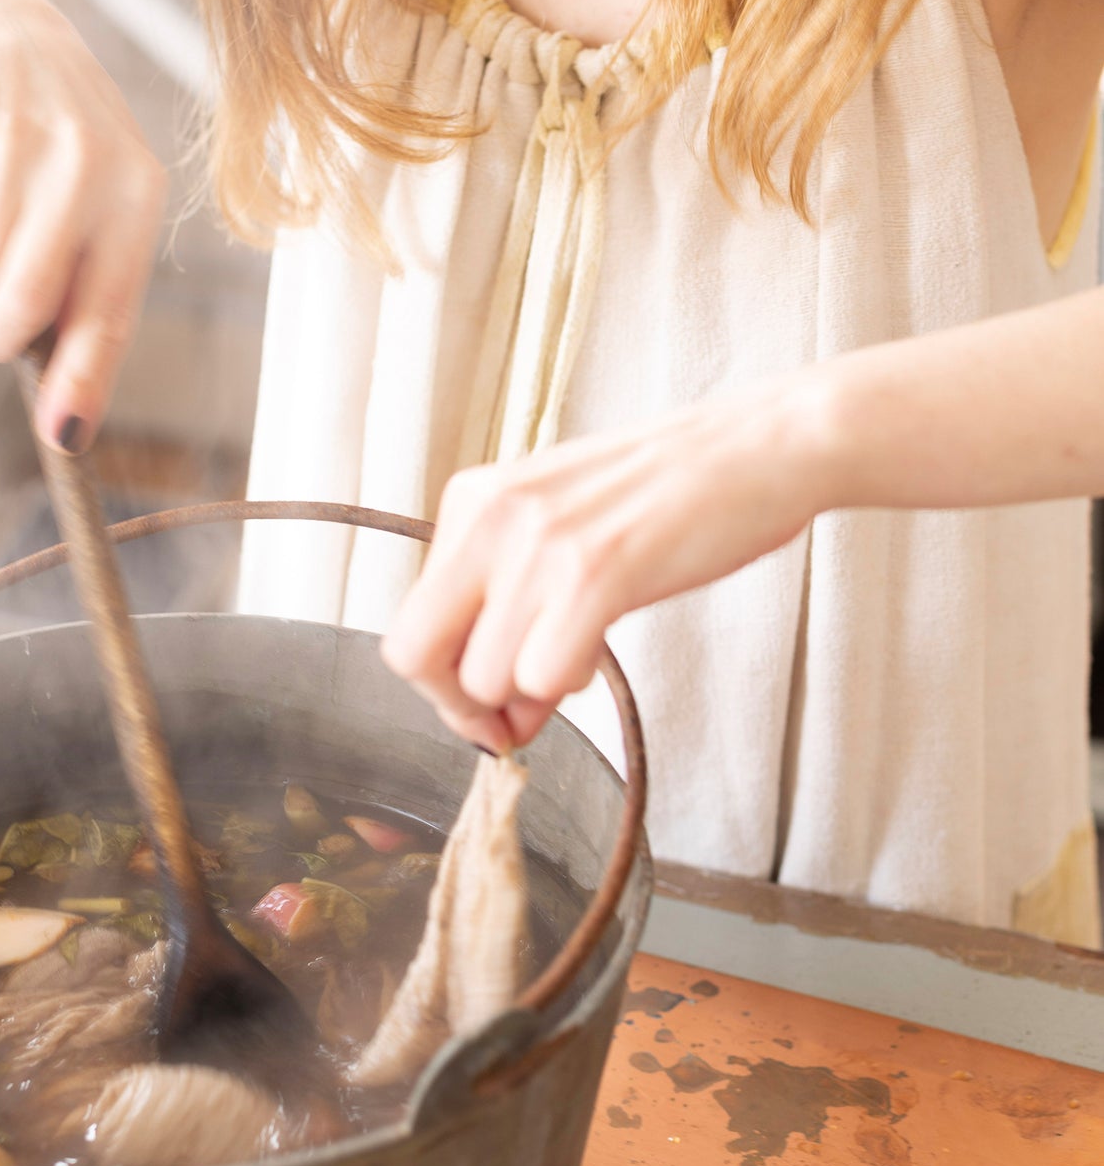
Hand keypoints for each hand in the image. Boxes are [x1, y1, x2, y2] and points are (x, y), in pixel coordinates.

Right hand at [0, 0, 165, 450]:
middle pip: (21, 301)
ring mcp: (20, 131)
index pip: (110, 308)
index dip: (84, 378)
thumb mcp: (98, 218)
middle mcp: (88, 162)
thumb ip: (87, 310)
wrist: (6, 35)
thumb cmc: (61, 159)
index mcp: (138, 196)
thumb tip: (69, 427)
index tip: (65, 436)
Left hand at [381, 376, 836, 751]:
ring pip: (484, 679)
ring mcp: (538, 543)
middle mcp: (490, 516)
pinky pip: (543, 676)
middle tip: (512, 716)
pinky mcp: (593, 572)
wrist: (758, 449)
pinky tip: (602, 638)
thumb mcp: (561, 534)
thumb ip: (512, 613)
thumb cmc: (669, 494)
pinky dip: (571, 683)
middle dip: (462, 706)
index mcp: (472, 501)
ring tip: (580, 651)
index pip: (407, 624)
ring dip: (533, 692)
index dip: (442, 686)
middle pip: (414, 657)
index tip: (487, 704)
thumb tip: (491, 717)